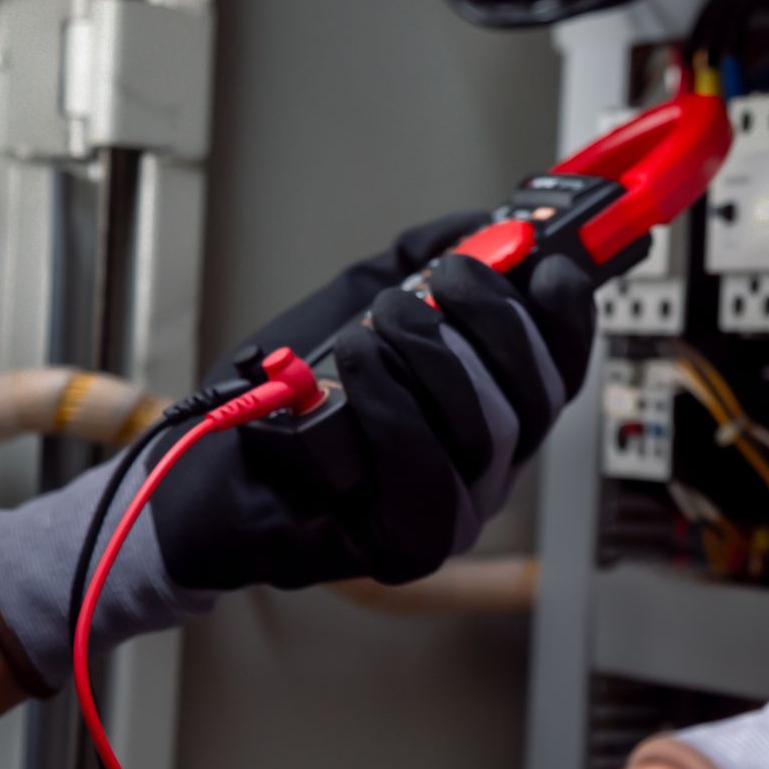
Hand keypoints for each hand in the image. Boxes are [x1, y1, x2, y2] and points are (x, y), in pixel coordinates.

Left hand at [0, 212, 620, 695]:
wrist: (203, 465)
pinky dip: (387, 414)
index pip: (561, 370)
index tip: (546, 265)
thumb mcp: (357, 302)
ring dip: (425, 362)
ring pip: (486, 435)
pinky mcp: (406, 546)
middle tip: (436, 284)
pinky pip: (426, 481)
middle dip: (490, 325)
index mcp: (488, 412)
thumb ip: (423, 259)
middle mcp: (484, 469)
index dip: (565, 317)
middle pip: (534, 399)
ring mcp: (452, 512)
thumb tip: (484, 222)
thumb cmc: (277, 400)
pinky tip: (348, 379)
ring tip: (367, 330)